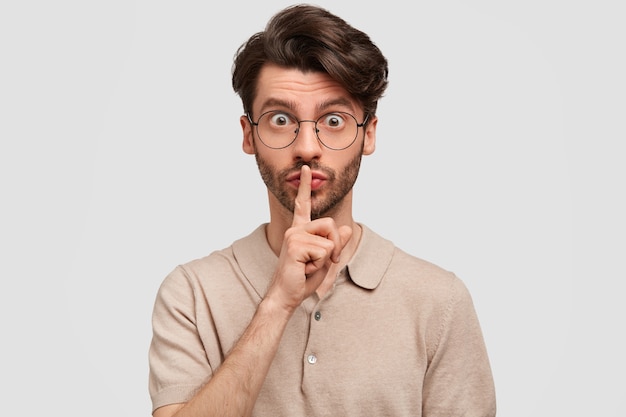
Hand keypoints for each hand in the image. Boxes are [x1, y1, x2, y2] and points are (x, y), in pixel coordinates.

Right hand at [266, 165, 351, 311]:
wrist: (287, 296)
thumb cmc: (303, 279)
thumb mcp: (326, 260)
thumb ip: (336, 244)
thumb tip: (345, 227)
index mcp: (300, 230)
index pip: (303, 205)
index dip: (306, 186)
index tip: (306, 169)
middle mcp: (295, 229)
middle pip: (331, 225)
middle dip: (335, 247)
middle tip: (321, 263)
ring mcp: (293, 235)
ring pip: (330, 240)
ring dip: (327, 258)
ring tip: (309, 267)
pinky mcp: (295, 245)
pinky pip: (324, 251)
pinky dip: (319, 264)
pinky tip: (304, 269)